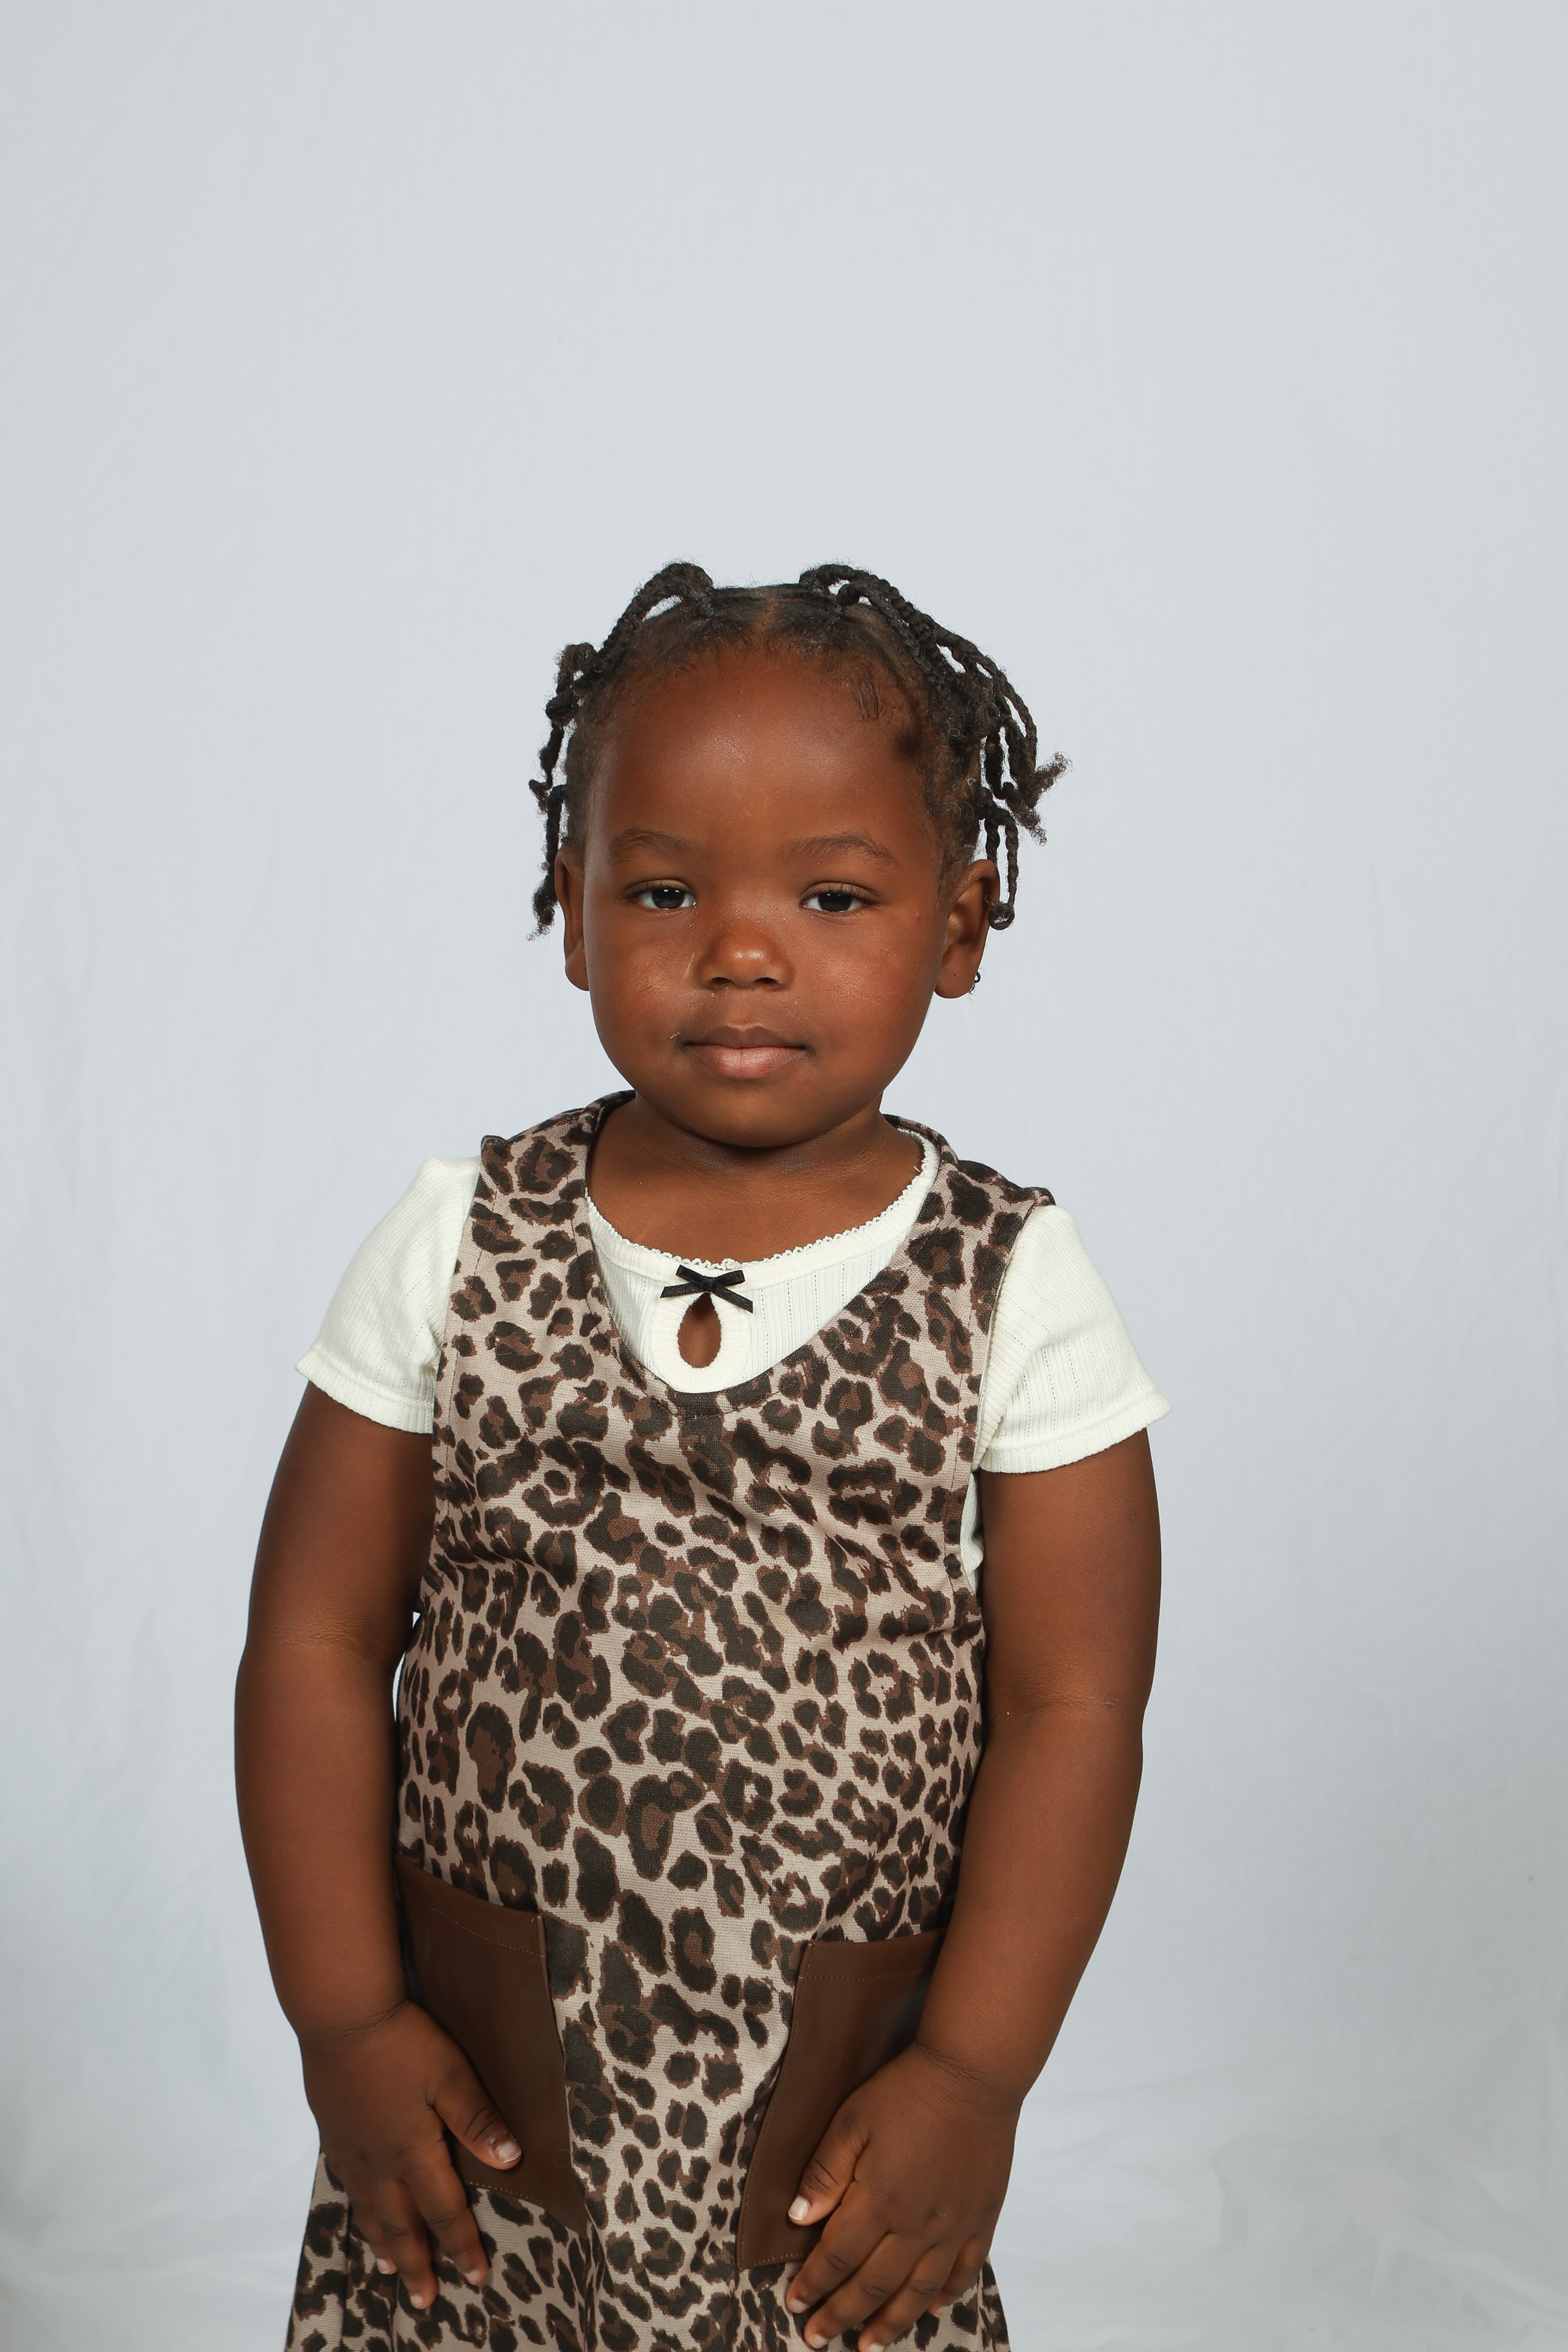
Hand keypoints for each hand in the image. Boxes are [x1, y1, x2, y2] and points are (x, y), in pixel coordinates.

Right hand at [299, 1999, 520, 2310]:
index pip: (444, 2210)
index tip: (476, 2277)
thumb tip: (512, 2160)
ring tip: (390, 2271)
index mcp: (413, 2151)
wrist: (342, 2015)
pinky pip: (348, 2185)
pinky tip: (360, 2209)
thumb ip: (478, 2119)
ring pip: (369, 2211)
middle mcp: (380, 2161)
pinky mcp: (333, 2131)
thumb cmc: (403, 2040)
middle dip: (417, 2264)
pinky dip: (358, 2210)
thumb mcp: (451, 2073)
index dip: (462, 2245)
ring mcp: (351, 2148)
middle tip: (425, 2302)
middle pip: (401, 2225)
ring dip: (383, 2244)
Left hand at [782, 2042, 1018, 2349]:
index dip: (813, 2284)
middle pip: (873, 2285)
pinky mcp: (981, 2218)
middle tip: (817, 2338)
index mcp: (880, 2201)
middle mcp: (916, 2226)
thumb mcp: (852, 2120)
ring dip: (890, 2323)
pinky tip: (930, 2309)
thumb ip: (826, 2172)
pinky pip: (964, 2271)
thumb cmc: (906, 2090)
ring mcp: (953, 2227)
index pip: (837, 2257)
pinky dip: (945, 2296)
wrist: (971, 2073)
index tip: (794, 2304)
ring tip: (869, 2346)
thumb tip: (798, 2220)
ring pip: (918, 2292)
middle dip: (841, 2315)